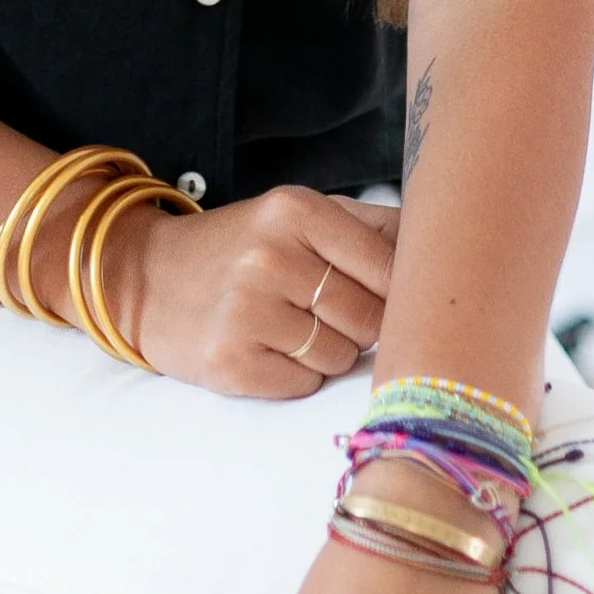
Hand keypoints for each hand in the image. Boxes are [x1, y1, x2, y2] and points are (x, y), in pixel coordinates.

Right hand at [74, 184, 396, 396]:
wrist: (144, 279)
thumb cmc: (239, 248)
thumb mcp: (296, 216)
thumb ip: (370, 229)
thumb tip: (449, 244)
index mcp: (296, 209)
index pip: (392, 267)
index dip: (402, 293)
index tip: (400, 300)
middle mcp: (271, 255)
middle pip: (371, 318)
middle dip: (361, 325)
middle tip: (325, 312)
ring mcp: (248, 310)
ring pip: (342, 356)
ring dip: (329, 351)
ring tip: (290, 328)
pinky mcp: (231, 363)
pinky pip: (304, 384)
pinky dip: (296, 375)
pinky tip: (267, 350)